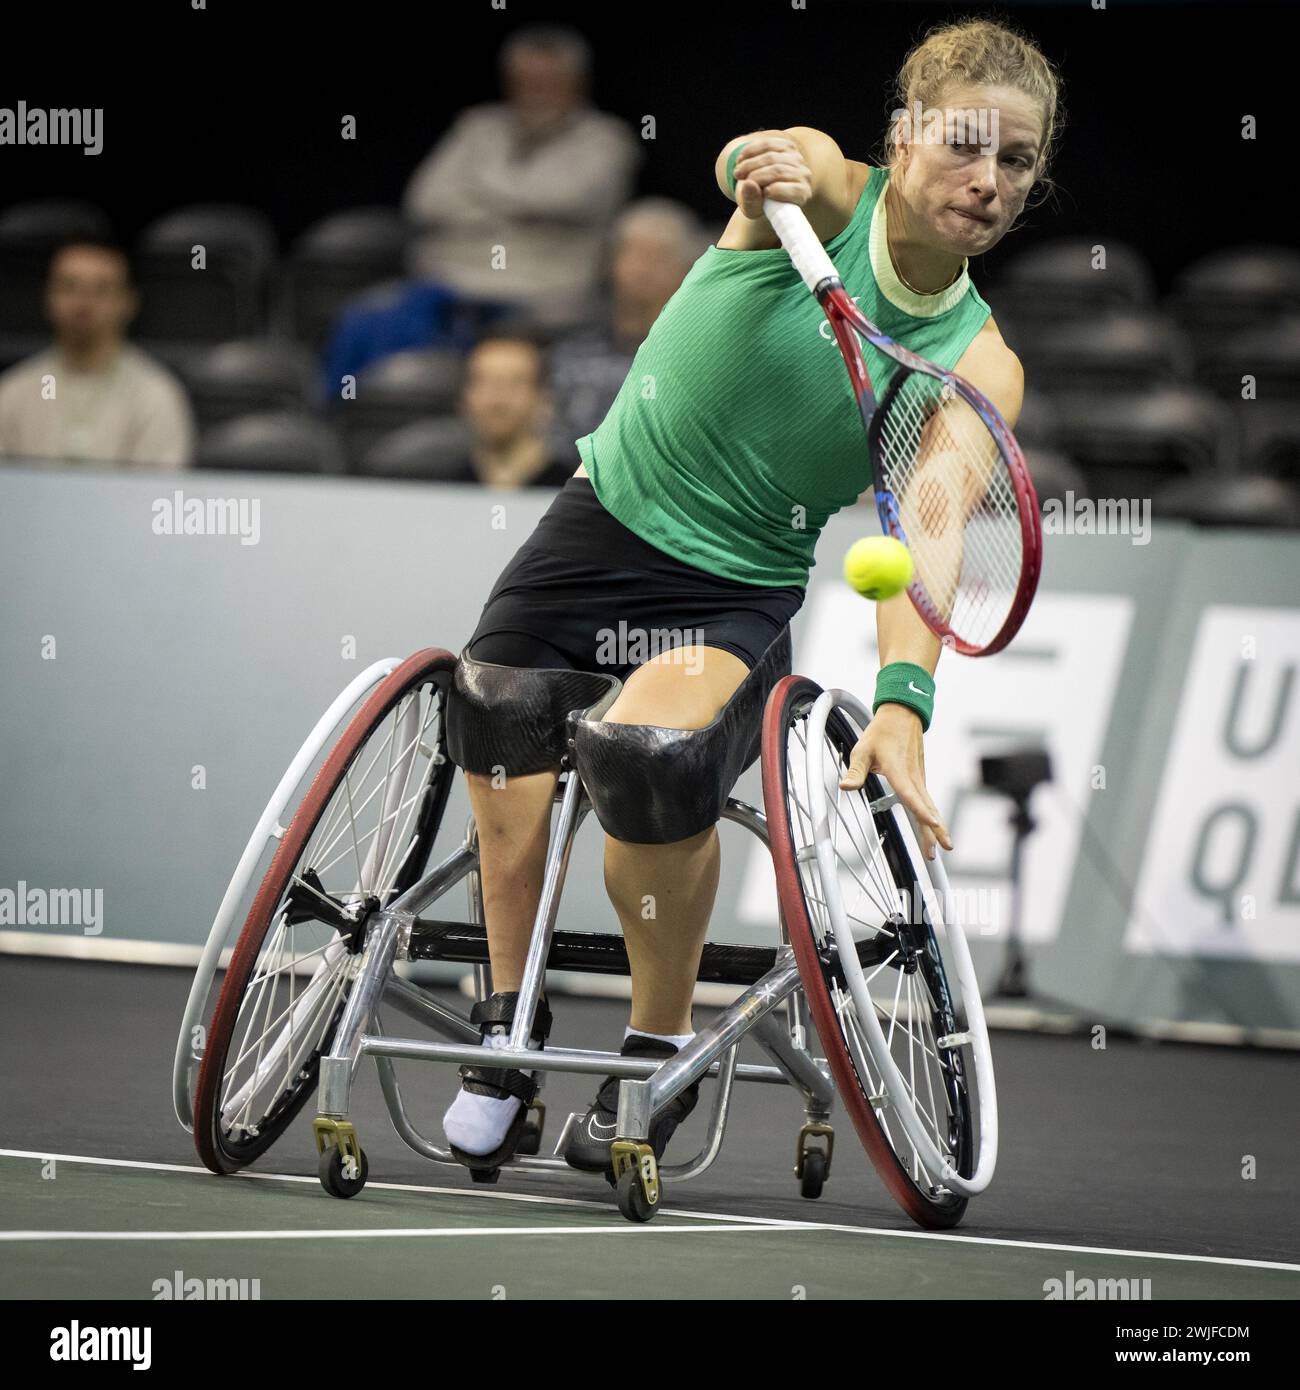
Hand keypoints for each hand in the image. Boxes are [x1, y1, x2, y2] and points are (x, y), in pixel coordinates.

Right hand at [733, 135, 813, 218]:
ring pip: (771, 157)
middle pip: (778, 171)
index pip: (795, 190)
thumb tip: (749, 184)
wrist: (761, 188)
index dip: (777, 191)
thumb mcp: (753, 209)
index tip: (762, 194)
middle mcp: (803, 175)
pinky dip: (751, 151)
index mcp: (802, 194)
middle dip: (755, 175)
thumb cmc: (759, 203)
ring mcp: (796, 158)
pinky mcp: (787, 145)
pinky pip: (767, 144)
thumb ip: (751, 201)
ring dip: (749, 164)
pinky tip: (740, 160)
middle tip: (739, 180)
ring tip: (737, 172)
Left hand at [839, 703, 952, 860]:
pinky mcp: (920, 779)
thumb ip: (856, 771)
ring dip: (936, 828)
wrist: (902, 716)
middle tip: (939, 850)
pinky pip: (927, 801)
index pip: (910, 794)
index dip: (920, 809)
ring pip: (930, 806)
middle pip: (926, 807)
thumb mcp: (862, 750)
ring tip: (943, 848)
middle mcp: (913, 777)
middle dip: (933, 830)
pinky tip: (935, 830)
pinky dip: (933, 817)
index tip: (932, 822)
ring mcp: (919, 779)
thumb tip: (846, 787)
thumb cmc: (881, 733)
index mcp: (898, 770)